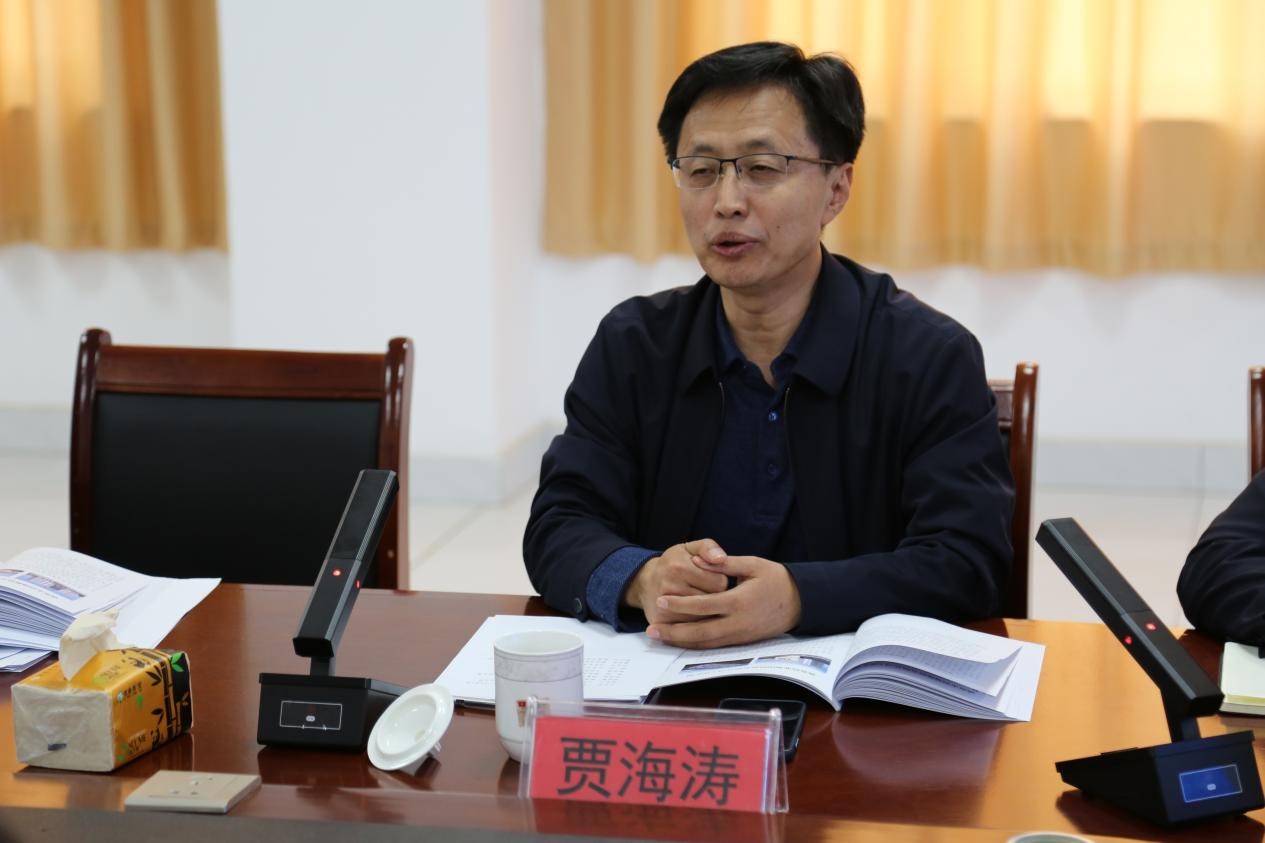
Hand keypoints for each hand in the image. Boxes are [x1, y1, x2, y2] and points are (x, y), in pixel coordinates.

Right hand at [624, 539, 728, 625]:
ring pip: (705, 617)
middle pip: (713, 601)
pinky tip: (693, 614)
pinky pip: (692, 630)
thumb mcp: (690, 548)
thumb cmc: (674, 564)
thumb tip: (721, 558)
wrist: (645, 582)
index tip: (713, 578)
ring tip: (701, 601)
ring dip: (708, 612)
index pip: (719, 582)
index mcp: (679, 567)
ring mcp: (665, 608)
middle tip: (707, 591)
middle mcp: (670, 588)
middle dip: (716, 597)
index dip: (721, 580)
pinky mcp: (663, 623)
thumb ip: (708, 548)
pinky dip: (697, 624)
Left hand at [646, 555, 801, 648]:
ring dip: (680, 641)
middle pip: (700, 632)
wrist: (801, 602)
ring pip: (705, 644)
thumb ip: (724, 564)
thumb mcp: (753, 564)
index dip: (680, 605)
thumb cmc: (776, 579)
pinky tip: (680, 641)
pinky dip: (694, 645)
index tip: (660, 601)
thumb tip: (700, 561)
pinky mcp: (741, 641)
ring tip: (659, 637)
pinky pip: (714, 646)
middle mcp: (738, 623)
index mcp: (739, 601)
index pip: (703, 605)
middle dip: (673, 631)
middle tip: (651, 629)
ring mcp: (739, 635)